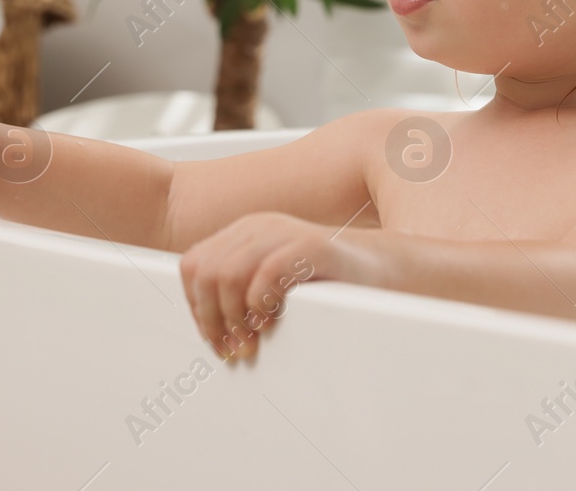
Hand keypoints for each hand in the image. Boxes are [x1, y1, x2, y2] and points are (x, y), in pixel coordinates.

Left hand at [178, 211, 384, 361]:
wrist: (381, 269)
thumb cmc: (326, 283)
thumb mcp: (272, 283)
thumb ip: (240, 291)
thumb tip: (208, 327)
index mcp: (244, 232)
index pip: (194, 266)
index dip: (196, 307)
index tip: (214, 339)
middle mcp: (259, 226)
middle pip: (205, 272)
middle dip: (211, 319)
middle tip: (231, 348)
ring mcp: (285, 232)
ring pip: (227, 273)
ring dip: (232, 317)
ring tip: (250, 341)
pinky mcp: (312, 246)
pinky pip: (267, 271)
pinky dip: (260, 303)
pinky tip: (270, 321)